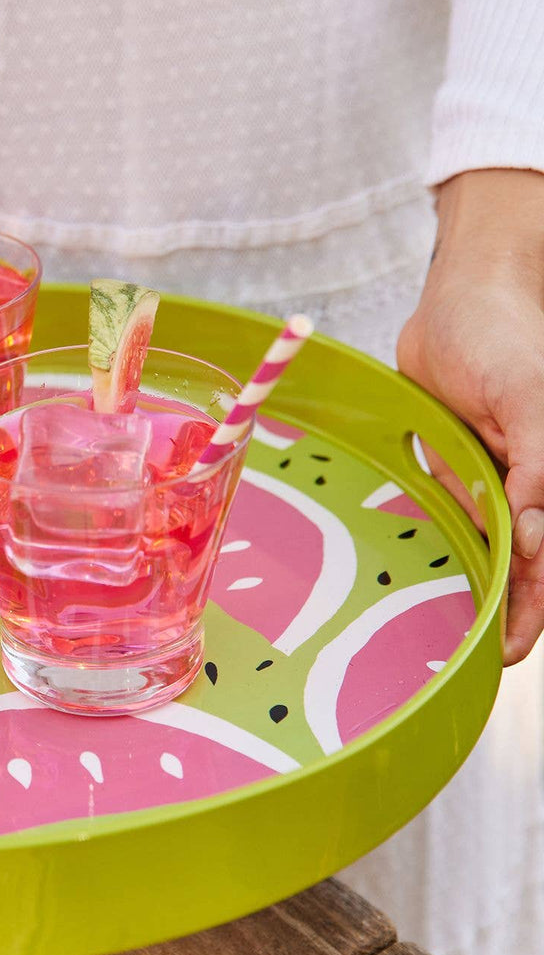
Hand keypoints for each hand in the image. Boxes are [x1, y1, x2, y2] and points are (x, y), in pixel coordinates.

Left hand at [397, 168, 543, 664]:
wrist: (461, 297)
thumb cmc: (505, 336)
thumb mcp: (528, 394)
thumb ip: (539, 463)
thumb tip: (537, 533)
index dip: (530, 604)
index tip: (508, 650)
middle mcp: (528, 480)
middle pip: (519, 559)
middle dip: (503, 608)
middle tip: (474, 657)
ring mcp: (492, 473)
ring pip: (485, 541)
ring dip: (472, 581)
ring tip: (442, 631)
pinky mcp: (456, 460)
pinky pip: (451, 507)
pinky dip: (443, 539)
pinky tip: (422, 572)